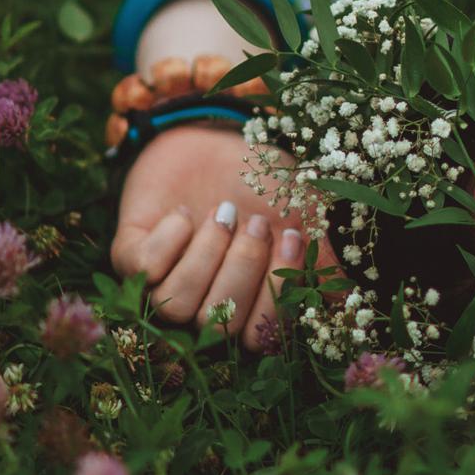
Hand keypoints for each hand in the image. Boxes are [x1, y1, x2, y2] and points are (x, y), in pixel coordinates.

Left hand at [110, 125, 335, 348]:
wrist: (216, 136)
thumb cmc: (264, 179)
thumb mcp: (303, 212)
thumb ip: (319, 259)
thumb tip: (344, 307)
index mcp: (249, 299)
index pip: (259, 338)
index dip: (274, 297)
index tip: (291, 240)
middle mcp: (206, 300)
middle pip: (217, 324)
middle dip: (240, 270)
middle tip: (254, 222)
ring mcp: (165, 282)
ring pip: (176, 305)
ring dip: (206, 254)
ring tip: (222, 212)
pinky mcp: (130, 257)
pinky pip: (143, 270)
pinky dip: (170, 239)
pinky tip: (185, 213)